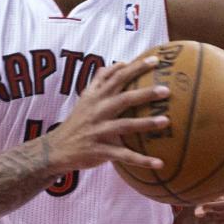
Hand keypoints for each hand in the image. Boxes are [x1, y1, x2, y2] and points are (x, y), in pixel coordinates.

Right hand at [46, 57, 170, 171]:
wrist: (56, 149)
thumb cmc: (78, 121)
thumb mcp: (86, 97)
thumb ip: (102, 79)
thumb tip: (122, 62)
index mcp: (96, 97)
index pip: (117, 77)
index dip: (136, 67)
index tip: (156, 60)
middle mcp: (98, 111)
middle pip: (124, 98)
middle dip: (145, 93)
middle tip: (166, 90)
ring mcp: (99, 131)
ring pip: (125, 125)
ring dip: (146, 123)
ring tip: (166, 121)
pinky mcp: (100, 151)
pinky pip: (124, 155)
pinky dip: (142, 160)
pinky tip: (159, 163)